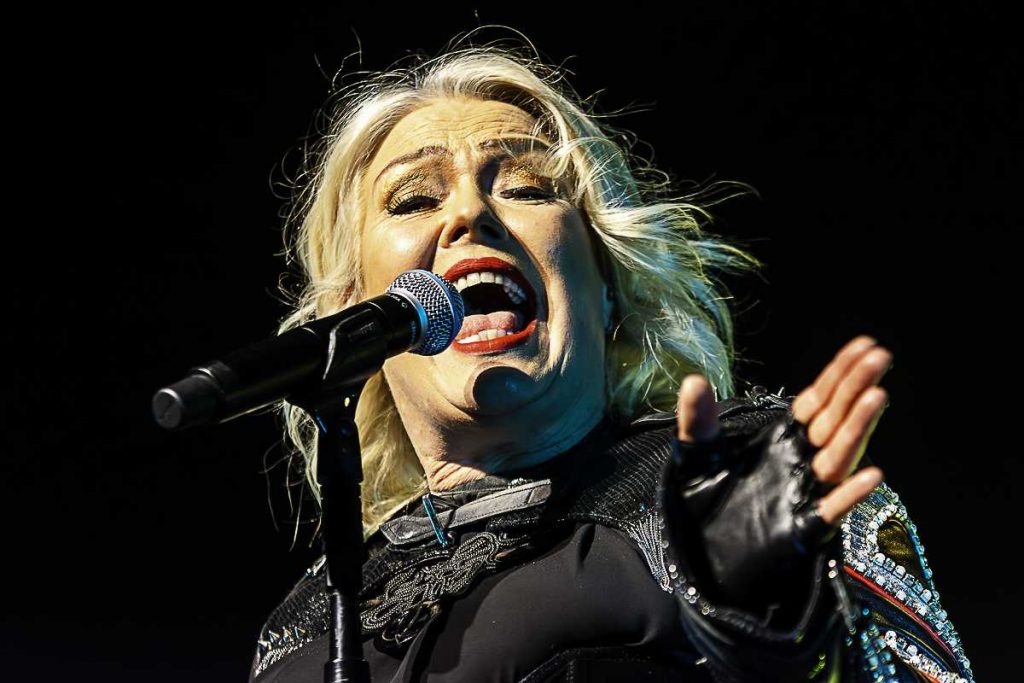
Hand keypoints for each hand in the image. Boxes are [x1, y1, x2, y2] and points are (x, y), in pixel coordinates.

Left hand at [667, 335, 890, 611]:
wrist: (697, 556)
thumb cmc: (702, 502)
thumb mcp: (695, 454)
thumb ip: (697, 419)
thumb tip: (693, 380)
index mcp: (782, 439)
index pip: (817, 400)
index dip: (839, 374)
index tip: (865, 345)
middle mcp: (799, 462)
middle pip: (834, 419)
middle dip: (855, 388)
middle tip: (879, 357)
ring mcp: (803, 494)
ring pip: (838, 457)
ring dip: (857, 430)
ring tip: (877, 397)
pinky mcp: (799, 531)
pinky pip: (830, 511)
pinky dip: (849, 495)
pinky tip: (872, 475)